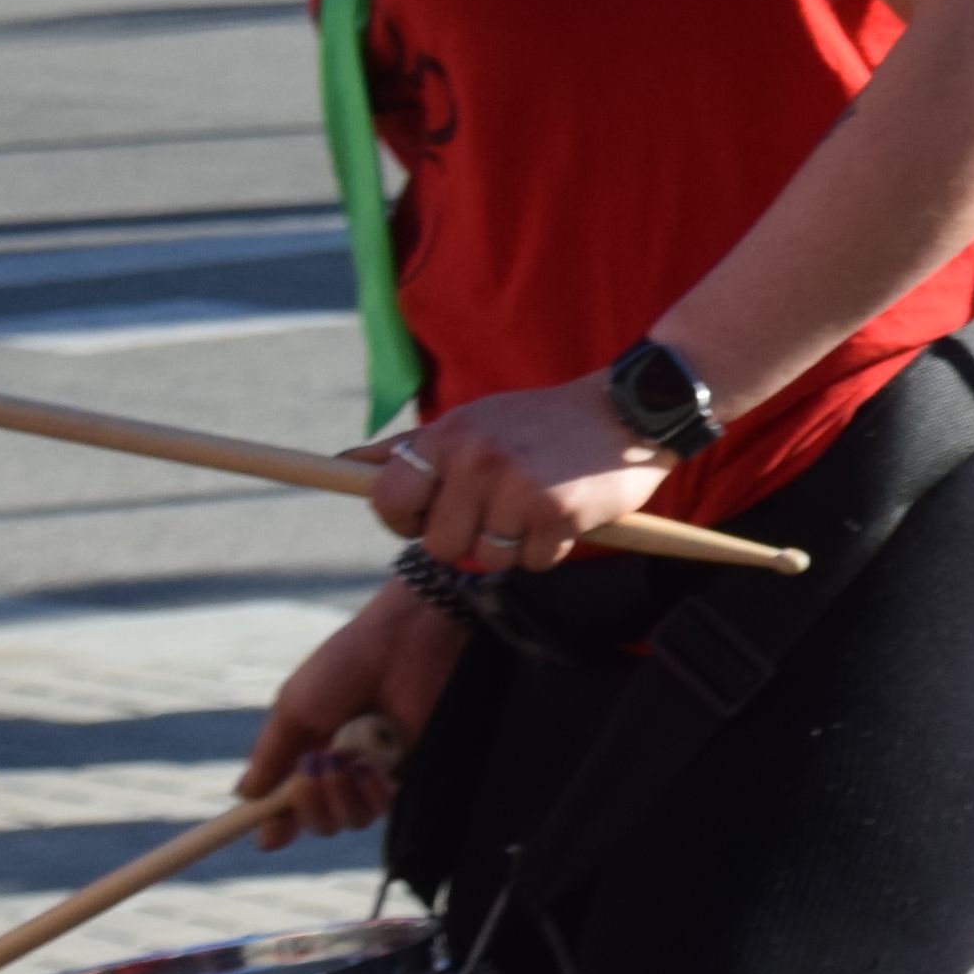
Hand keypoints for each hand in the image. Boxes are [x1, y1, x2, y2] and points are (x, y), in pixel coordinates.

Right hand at [238, 580, 465, 838]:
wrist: (402, 645)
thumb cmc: (345, 666)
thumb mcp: (294, 708)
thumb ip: (270, 756)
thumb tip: (244, 797)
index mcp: (306, 751)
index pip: (286, 804)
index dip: (276, 824)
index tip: (268, 838)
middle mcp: (339, 769)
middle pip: (315, 822)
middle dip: (307, 806)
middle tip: (310, 771)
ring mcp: (374, 774)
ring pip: (348, 822)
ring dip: (337, 797)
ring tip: (340, 759)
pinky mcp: (407, 774)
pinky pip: (381, 809)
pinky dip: (368, 793)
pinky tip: (366, 765)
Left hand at [362, 372, 673, 579]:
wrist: (630, 410)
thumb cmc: (542, 422)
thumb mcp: (472, 421)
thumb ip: (408, 447)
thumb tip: (342, 463)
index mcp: (448, 435)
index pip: (389, 498)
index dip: (404, 520)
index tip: (427, 518)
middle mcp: (476, 459)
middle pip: (440, 545)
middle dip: (468, 538)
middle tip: (500, 510)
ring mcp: (516, 488)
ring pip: (486, 559)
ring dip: (512, 545)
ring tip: (535, 508)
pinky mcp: (557, 513)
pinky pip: (532, 562)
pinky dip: (548, 549)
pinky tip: (564, 515)